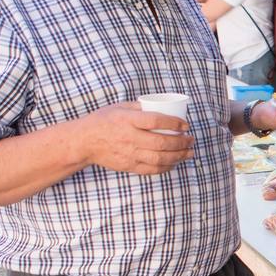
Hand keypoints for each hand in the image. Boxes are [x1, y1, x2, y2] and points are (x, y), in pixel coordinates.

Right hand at [78, 102, 193, 175]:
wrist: (84, 142)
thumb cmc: (103, 121)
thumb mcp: (119, 107)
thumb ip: (140, 107)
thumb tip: (162, 106)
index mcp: (128, 120)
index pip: (156, 121)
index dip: (174, 123)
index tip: (186, 125)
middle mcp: (129, 138)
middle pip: (161, 142)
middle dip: (181, 142)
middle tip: (191, 139)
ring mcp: (129, 154)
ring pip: (160, 158)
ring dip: (179, 156)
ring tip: (189, 152)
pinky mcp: (129, 166)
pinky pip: (152, 169)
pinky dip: (167, 167)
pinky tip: (175, 162)